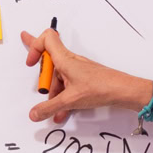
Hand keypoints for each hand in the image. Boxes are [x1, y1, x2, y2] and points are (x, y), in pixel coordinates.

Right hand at [20, 29, 152, 126]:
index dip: (34, 46)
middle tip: (43, 92)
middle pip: (49, 64)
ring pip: (58, 78)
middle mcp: (70, 61)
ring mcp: (77, 70)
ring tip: (55, 110)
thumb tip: (34, 113)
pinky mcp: (84, 79)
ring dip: (54, 93)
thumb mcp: (70, 100)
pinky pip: (68, 85)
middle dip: (44, 80)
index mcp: (64, 59)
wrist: (123, 91)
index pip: (46, 38)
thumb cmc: (100, 87)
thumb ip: (49, 107)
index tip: (30, 62)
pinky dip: (63, 97)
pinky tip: (63, 112)